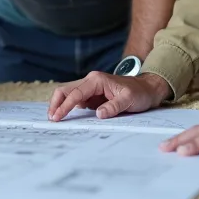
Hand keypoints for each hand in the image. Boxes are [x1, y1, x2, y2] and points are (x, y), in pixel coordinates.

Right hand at [47, 71, 170, 121]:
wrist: (147, 89)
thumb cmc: (139, 93)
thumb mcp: (129, 100)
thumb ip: (114, 107)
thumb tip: (98, 114)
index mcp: (97, 80)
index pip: (75, 94)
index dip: (65, 106)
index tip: (57, 117)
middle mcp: (90, 81)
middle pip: (66, 90)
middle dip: (56, 103)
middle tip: (52, 118)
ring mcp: (90, 88)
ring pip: (68, 94)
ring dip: (60, 105)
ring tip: (55, 118)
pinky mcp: (92, 95)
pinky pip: (76, 100)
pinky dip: (68, 107)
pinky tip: (65, 116)